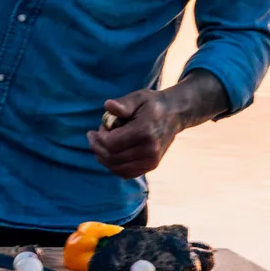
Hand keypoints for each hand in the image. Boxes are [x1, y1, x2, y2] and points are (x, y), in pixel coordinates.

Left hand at [88, 73, 224, 176]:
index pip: (112, 143)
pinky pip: (126, 173)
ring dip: (104, 158)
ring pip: (117, 168)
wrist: (175, 114)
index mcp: (144, 131)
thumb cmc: (152, 104)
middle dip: (98, 148)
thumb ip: (123, 104)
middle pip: (113, 158)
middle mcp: (149, 149)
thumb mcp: (138, 97)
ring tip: (101, 144)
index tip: (96, 129)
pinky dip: (114, 166)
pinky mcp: (152, 166)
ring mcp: (152, 160)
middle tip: (94, 136)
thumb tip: (108, 106)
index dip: (98, 139)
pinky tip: (110, 154)